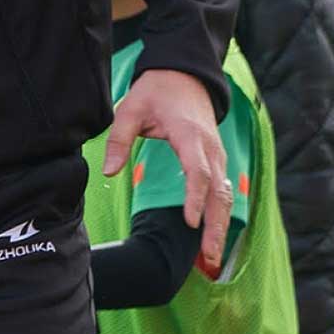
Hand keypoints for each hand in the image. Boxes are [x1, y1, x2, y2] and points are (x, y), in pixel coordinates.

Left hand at [102, 68, 233, 276]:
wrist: (186, 76)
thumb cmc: (156, 92)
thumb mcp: (130, 109)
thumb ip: (118, 140)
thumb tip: (108, 172)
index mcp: (190, 136)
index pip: (198, 172)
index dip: (195, 198)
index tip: (191, 223)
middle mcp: (210, 148)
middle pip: (218, 192)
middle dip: (215, 225)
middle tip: (209, 256)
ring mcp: (217, 155)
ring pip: (225, 195)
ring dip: (221, 226)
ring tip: (212, 258)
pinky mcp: (217, 160)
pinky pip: (223, 191)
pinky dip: (220, 215)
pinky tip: (213, 238)